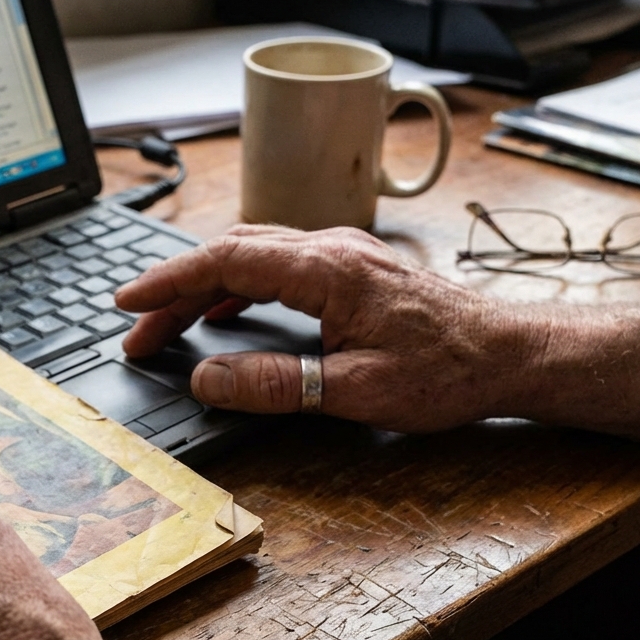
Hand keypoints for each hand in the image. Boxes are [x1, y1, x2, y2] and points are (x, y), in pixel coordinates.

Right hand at [114, 225, 533, 432]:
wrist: (510, 353)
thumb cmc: (448, 371)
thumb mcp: (355, 391)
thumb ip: (274, 384)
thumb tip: (207, 379)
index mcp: (326, 270)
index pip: (225, 262)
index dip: (168, 282)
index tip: (129, 304)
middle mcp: (331, 249)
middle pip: (230, 254)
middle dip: (175, 290)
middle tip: (138, 332)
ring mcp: (342, 253)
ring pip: (251, 254)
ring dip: (204, 286)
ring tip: (169, 324)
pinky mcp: (351, 268)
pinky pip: (277, 263)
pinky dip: (237, 284)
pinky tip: (226, 311)